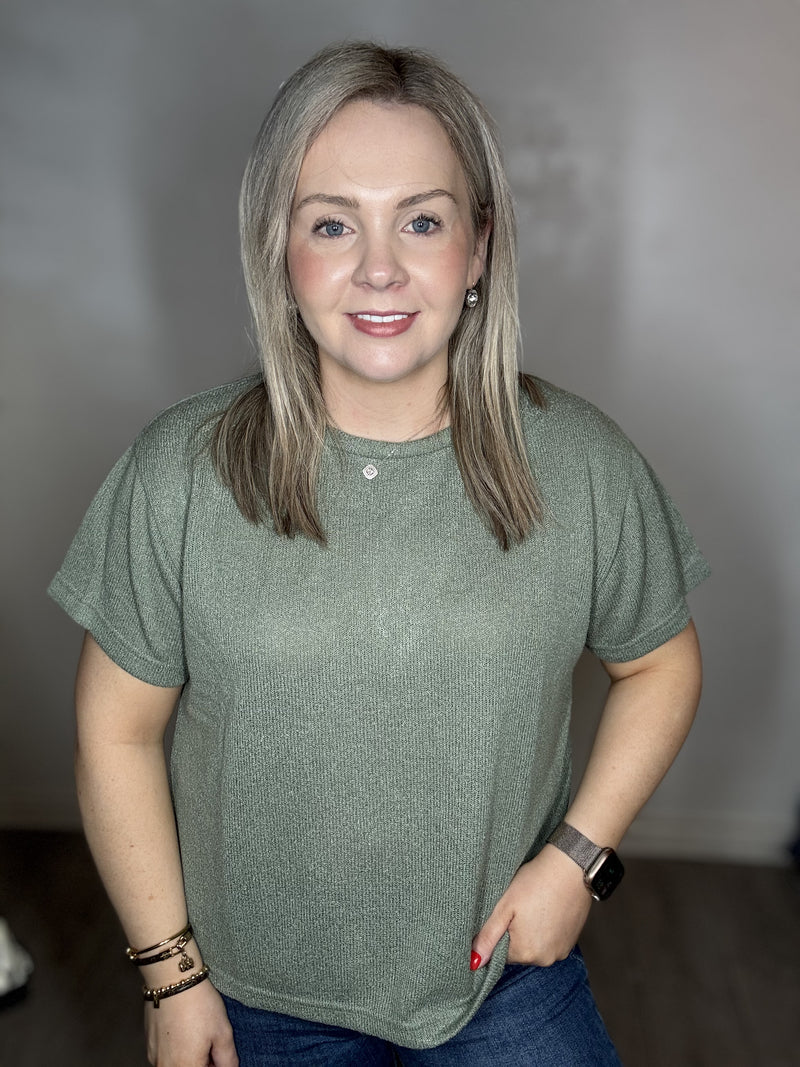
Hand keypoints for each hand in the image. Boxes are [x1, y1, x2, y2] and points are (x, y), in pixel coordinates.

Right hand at [145, 978, 237, 1066]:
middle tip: (210, 1045)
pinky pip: (165, 1058)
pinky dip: (177, 1051)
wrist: (172, 980)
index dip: (214, 1066)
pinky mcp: (149, 1047)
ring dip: (189, 1058)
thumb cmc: (199, 1004)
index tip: (218, 1056)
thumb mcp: (223, 1032)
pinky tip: (184, 1031)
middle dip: (202, 1063)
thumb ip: (227, 1060)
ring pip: (177, 1065)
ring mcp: (154, 1058)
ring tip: (197, 1035)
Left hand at [470, 845, 591, 968]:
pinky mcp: (571, 944)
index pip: (500, 953)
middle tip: (520, 907)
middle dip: (515, 933)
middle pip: (518, 952)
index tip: (506, 913)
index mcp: (525, 952)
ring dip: (531, 932)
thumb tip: (474, 962)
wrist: (570, 867)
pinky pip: (550, 943)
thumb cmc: (536, 882)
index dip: (499, 932)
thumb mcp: (505, 905)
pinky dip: (545, 930)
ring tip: (534, 907)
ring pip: (534, 947)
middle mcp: (545, 959)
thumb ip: (488, 936)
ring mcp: (560, 952)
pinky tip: (547, 910)